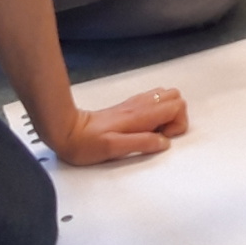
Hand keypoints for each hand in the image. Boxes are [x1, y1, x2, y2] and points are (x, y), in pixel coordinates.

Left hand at [46, 85, 188, 165]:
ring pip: (165, 96)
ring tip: (155, 131)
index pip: (177, 106)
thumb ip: (142, 143)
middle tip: (162, 134)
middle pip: (175, 96)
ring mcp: (134, 104)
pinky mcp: (128, 108)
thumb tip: (163, 142)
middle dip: (177, 116)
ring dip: (168, 114)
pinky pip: (153, 101)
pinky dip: (158, 113)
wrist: (67, 132)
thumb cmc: (87, 143)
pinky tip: (145, 128)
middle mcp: (139, 105)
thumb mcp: (114, 148)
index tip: (163, 138)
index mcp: (139, 115)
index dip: (178, 124)